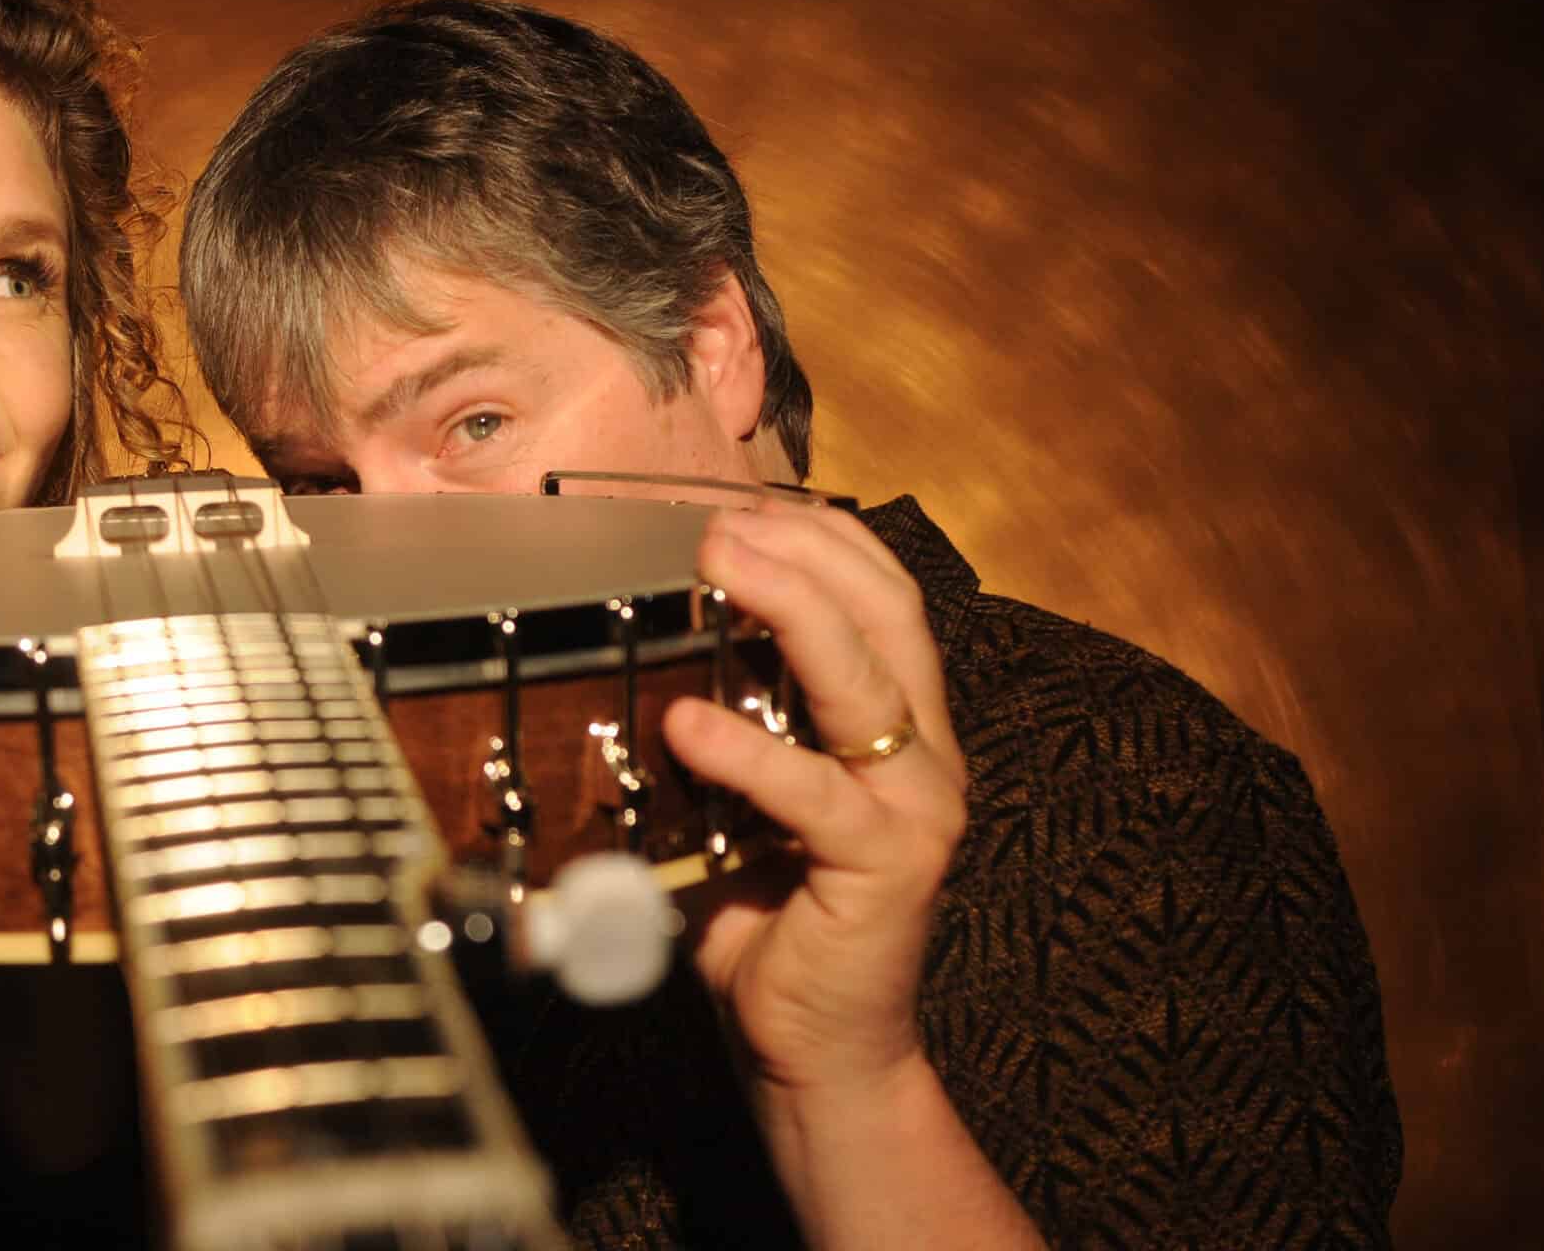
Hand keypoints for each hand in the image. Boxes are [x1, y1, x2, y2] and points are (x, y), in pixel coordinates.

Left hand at [662, 502, 967, 1098]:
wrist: (818, 1045)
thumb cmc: (769, 916)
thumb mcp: (739, 800)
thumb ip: (713, 727)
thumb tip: (618, 655)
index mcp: (902, 722)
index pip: (882, 594)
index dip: (819, 536)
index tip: (741, 499)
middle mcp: (925, 750)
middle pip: (885, 611)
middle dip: (805, 548)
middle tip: (718, 518)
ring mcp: (916, 804)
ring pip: (868, 678)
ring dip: (792, 606)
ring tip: (720, 562)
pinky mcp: (888, 863)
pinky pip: (815, 791)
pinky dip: (748, 751)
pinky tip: (686, 723)